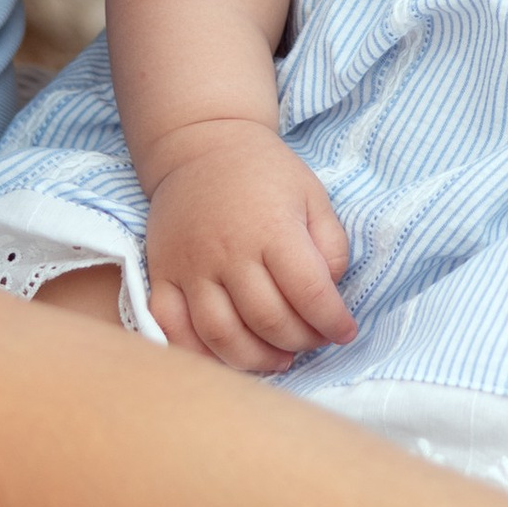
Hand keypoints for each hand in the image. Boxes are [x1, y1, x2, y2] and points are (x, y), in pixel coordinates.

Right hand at [143, 124, 355, 375]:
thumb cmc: (265, 173)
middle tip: (314, 340)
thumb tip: (330, 294)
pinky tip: (226, 357)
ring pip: (222, 336)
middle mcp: (229, 252)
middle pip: (268, 321)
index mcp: (272, 229)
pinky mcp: (162, 275)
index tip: (345, 331)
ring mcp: (190, 268)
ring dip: (256, 359)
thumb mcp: (313, 196)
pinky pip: (172, 329)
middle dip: (301, 341)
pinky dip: (198, 354)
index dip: (333, 322)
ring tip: (279, 358)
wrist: (201, 147)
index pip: (309, 292)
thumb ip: (331, 246)